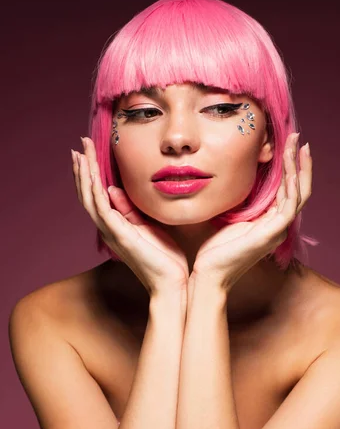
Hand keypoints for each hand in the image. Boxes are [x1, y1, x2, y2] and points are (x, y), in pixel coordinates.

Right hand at [71, 137, 189, 296]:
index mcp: (117, 225)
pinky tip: (91, 174)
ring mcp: (112, 232)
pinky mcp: (120, 236)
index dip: (91, 173)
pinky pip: (102, 210)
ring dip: (84, 174)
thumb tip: (115, 190)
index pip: (98, 195)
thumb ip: (131, 211)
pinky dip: (94, 191)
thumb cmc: (166, 260)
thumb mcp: (149, 227)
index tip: (88, 151)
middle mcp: (109, 228)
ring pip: (90, 198)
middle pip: (88, 193)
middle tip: (80, 144)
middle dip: (83, 168)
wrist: (172, 284)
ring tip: (80, 152)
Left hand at [190, 133, 311, 292]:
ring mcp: (278, 230)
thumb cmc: (212, 253)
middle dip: (298, 162)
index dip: (289, 168)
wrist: (208, 276)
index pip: (286, 192)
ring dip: (298, 166)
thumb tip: (227, 181)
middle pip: (298, 189)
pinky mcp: (273, 232)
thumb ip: (234, 203)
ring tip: (295, 142)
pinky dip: (293, 181)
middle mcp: (278, 226)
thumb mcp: (225, 220)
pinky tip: (289, 163)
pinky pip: (291, 202)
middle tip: (295, 137)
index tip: (285, 146)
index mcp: (268, 224)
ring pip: (299, 192)